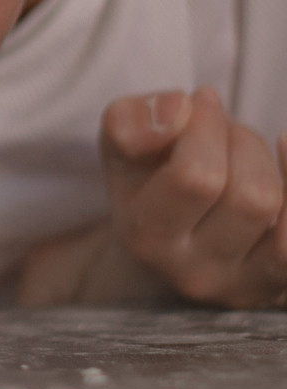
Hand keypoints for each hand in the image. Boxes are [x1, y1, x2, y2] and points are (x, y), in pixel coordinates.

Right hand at [100, 87, 286, 307]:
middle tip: (218, 127)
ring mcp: (240, 285)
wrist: (158, 249)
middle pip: (248, 194)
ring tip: (240, 150)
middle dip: (240, 140)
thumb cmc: (143, 184)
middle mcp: (194, 272)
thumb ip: (130, 121)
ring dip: (264, 159)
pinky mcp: (274, 285)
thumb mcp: (119, 147)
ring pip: (277, 208)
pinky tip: (285, 152)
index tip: (196, 103)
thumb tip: (180, 109)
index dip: (205, 127)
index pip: (195, 179)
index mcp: (146, 236)